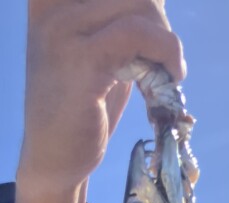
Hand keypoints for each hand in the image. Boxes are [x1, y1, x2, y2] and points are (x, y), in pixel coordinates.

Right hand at [7, 1, 185, 202]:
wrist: (55, 157)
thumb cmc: (82, 105)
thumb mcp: (99, 50)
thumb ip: (120, 22)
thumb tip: (157, 2)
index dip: (146, 6)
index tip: (153, 34)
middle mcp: (53, 5)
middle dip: (159, 23)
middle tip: (162, 60)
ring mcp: (63, 29)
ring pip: (141, 6)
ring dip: (166, 42)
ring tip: (165, 75)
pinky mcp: (81, 59)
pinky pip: (139, 35)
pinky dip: (166, 53)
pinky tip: (171, 77)